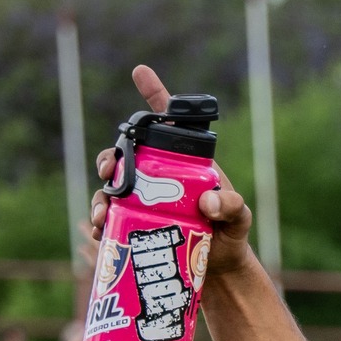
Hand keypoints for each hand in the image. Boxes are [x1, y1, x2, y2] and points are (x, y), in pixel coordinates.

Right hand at [92, 65, 253, 282]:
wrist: (222, 269)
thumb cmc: (231, 235)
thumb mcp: (239, 219)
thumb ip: (232, 207)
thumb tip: (207, 202)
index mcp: (182, 163)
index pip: (168, 125)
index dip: (154, 95)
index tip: (141, 71)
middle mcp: (158, 176)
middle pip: (125, 156)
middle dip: (108, 159)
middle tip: (107, 172)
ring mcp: (144, 200)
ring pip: (112, 189)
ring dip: (100, 199)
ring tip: (102, 216)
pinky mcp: (136, 224)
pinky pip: (113, 219)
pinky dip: (104, 224)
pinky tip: (102, 232)